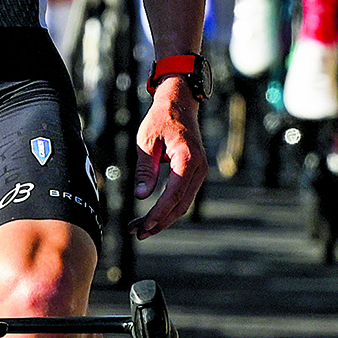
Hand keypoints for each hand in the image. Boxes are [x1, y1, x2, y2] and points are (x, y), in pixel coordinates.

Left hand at [134, 76, 206, 236]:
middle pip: (180, 205)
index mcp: (188, 159)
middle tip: (138, 234)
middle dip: (159, 222)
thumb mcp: (147, 141)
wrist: (180, 103)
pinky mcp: (195, 173)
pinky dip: (168, 208)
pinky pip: (183, 196)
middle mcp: (199, 168)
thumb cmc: (160, 119)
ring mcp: (199, 172)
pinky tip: (152, 216)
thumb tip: (141, 196)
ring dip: (163, 218)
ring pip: (183, 204)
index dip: (158, 214)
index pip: (173, 195)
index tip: (143, 226)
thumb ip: (145, 170)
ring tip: (140, 229)